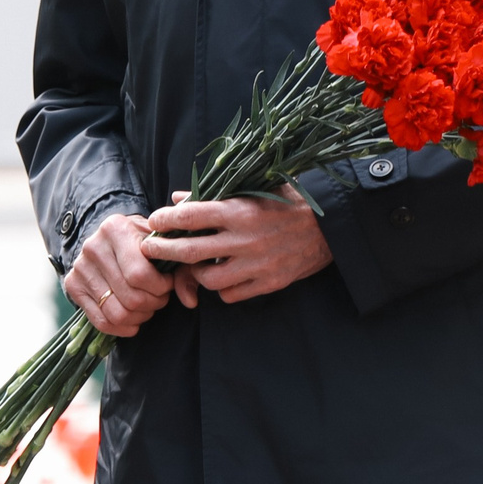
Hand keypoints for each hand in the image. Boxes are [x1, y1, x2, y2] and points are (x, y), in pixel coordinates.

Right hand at [62, 213, 170, 337]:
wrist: (110, 238)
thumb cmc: (142, 240)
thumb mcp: (162, 243)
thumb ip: (180, 267)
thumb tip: (189, 299)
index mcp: (116, 228)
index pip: (139, 274)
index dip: (160, 287)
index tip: (168, 284)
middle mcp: (93, 246)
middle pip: (130, 297)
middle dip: (152, 304)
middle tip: (159, 298)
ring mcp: (80, 267)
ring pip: (116, 313)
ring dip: (139, 317)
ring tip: (147, 307)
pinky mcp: (73, 285)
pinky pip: (100, 321)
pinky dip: (122, 328)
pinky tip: (133, 320)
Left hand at [145, 186, 331, 304]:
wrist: (333, 225)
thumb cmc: (291, 201)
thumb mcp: (255, 188)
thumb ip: (215, 194)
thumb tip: (178, 197)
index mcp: (240, 210)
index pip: (190, 215)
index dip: (165, 219)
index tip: (154, 220)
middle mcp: (245, 239)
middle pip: (190, 250)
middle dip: (162, 249)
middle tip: (149, 248)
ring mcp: (256, 264)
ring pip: (208, 280)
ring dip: (195, 273)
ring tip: (193, 265)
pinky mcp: (268, 283)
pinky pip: (231, 295)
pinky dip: (221, 289)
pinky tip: (221, 278)